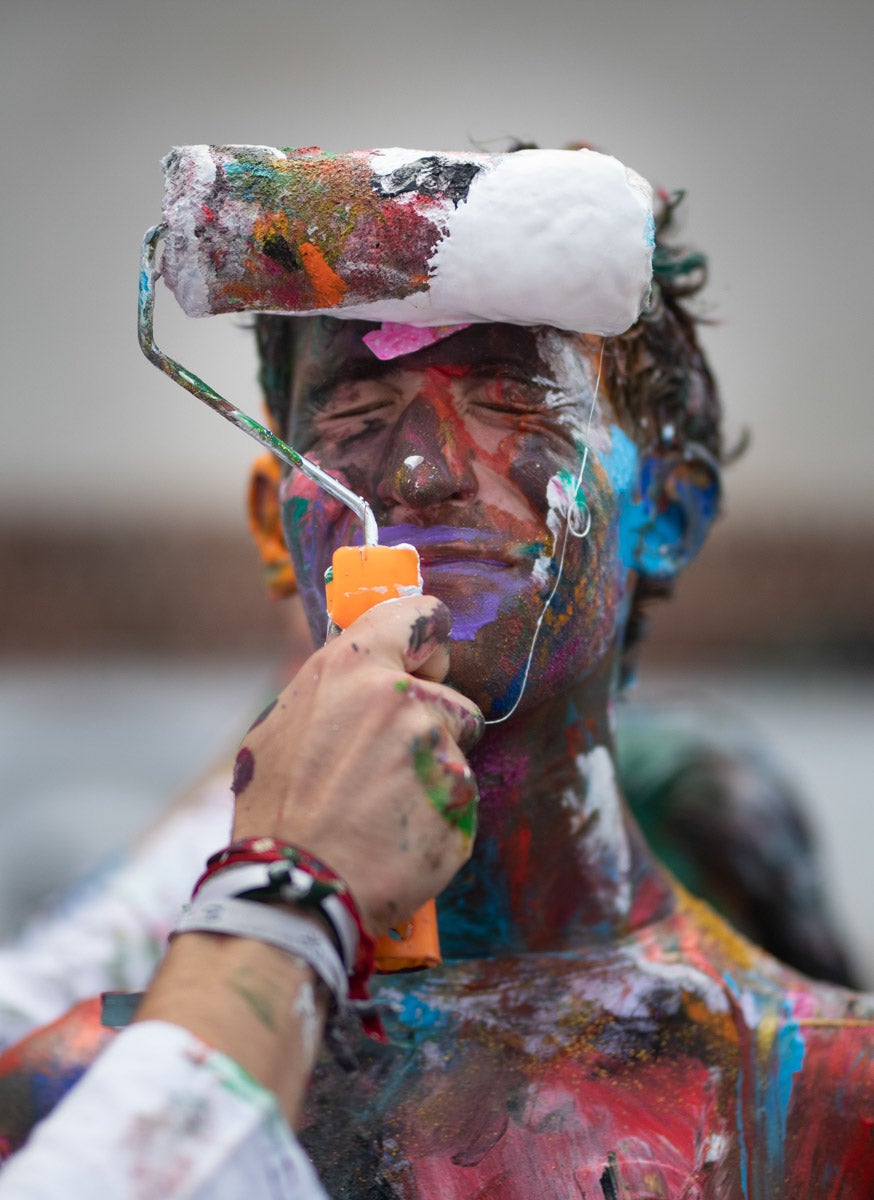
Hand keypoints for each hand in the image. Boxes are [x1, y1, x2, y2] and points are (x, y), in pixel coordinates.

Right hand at [230, 596, 482, 935]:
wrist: (293, 889)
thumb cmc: (277, 810)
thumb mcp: (279, 728)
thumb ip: (332, 692)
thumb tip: (359, 675)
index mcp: (353, 666)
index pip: (421, 616)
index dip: (426, 640)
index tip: (424, 659)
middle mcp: (401, 697)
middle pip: (448, 694)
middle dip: (430, 722)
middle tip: (389, 761)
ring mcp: (436, 748)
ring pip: (456, 748)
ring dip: (433, 771)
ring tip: (385, 806)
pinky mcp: (459, 799)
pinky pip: (458, 798)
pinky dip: (436, 816)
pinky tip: (397, 836)